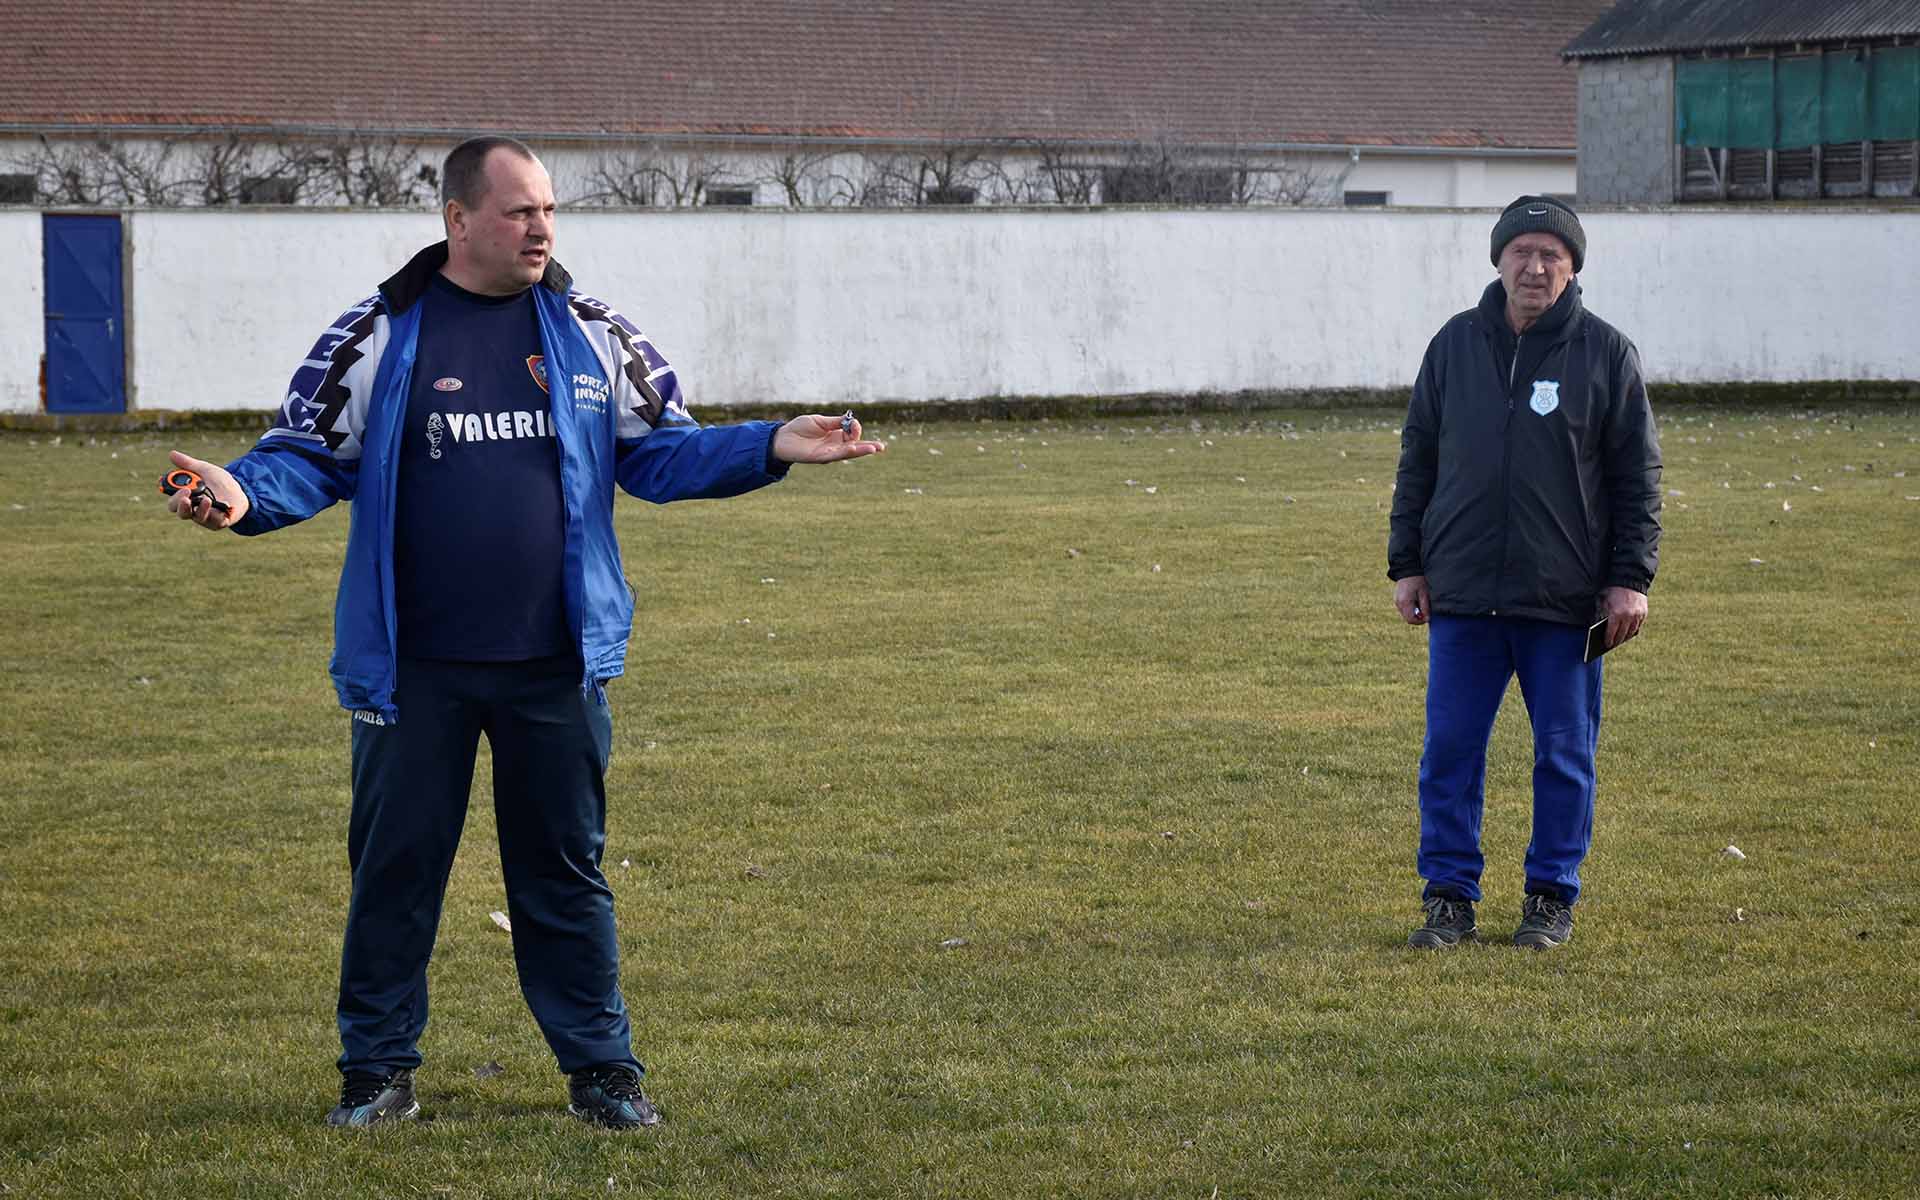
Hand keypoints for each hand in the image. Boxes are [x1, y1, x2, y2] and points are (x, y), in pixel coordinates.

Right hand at [164, 450, 247, 529]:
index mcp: (186, 497)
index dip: (166, 490)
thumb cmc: (219, 482)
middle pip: (178, 510)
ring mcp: (204, 516)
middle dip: (179, 502)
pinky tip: (214, 503)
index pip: (171, 498)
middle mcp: (192, 509)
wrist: (241, 491)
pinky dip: (213, 513)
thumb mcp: (204, 470)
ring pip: (194, 517)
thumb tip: (172, 454)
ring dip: (197, 508)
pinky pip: (213, 521)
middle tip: (185, 492)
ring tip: (205, 499)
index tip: (163, 480)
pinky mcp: (218, 522)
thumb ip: (188, 464)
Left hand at [770, 414, 886, 464]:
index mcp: (835, 436)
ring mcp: (828, 453)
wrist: (781, 437)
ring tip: (875, 449)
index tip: (851, 421)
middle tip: (881, 447)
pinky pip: (836, 454)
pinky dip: (846, 451)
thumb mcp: (820, 421)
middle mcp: (834, 446)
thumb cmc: (799, 428)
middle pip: (855, 447)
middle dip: (868, 447)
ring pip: (848, 452)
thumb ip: (835, 422)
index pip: (852, 434)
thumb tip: (850, 420)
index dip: (855, 428)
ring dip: (861, 450)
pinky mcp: (820, 457)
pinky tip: (855, 448)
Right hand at [1394, 575, 1430, 624]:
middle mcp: (1398, 603)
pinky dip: (1410, 609)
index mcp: (1405, 602)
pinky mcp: (1396, 599)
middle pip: (1407, 618)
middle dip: (1417, 618)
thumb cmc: (1418, 580)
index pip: (1411, 620)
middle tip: (1425, 611)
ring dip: (1414, 613)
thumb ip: (1425, 607)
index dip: (1420, 621)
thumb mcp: (1424, 594)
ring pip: (1405, 614)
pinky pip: (1403, 609)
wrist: (1408, 570)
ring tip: (1420, 604)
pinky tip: (1415, 601)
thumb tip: (1427, 618)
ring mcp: (1396, 601)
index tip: (1427, 617)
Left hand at [1601, 586, 1646, 648]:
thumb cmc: (1613, 590)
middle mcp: (1628, 617)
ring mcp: (1637, 615)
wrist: (1630, 579)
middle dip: (1616, 640)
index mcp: (1616, 614)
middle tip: (1612, 644)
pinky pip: (1638, 625)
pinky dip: (1632, 630)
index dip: (1608, 640)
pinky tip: (1627, 632)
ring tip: (1620, 639)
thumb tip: (1600, 628)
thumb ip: (1602, 614)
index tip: (1606, 644)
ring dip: (1625, 637)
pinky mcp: (1644, 613)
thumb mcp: (1603, 601)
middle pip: (1622, 634)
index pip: (1612, 633)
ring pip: (1631, 632)